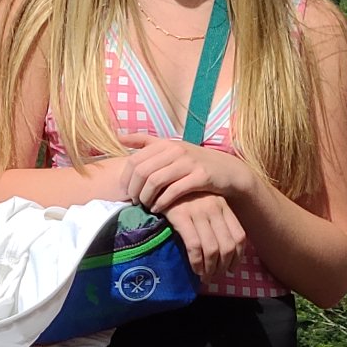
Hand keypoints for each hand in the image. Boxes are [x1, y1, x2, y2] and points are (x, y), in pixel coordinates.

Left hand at [119, 132, 258, 215]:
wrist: (227, 170)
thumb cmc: (193, 162)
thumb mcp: (171, 148)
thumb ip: (146, 142)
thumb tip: (119, 137)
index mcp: (165, 143)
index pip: (134, 160)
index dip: (126, 179)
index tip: (126, 192)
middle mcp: (175, 150)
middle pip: (142, 171)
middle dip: (134, 190)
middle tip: (134, 202)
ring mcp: (188, 162)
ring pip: (155, 181)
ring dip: (146, 198)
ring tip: (146, 206)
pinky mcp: (200, 177)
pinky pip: (174, 191)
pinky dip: (162, 202)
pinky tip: (159, 209)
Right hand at [154, 190, 250, 269]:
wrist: (157, 181)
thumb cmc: (180, 196)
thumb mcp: (202, 203)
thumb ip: (213, 220)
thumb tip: (222, 251)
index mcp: (223, 205)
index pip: (239, 236)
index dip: (237, 257)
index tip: (230, 268)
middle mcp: (214, 208)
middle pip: (227, 245)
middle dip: (223, 266)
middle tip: (215, 276)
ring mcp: (198, 212)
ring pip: (212, 249)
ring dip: (210, 269)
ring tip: (205, 277)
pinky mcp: (181, 216)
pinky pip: (194, 246)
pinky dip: (196, 262)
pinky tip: (194, 269)